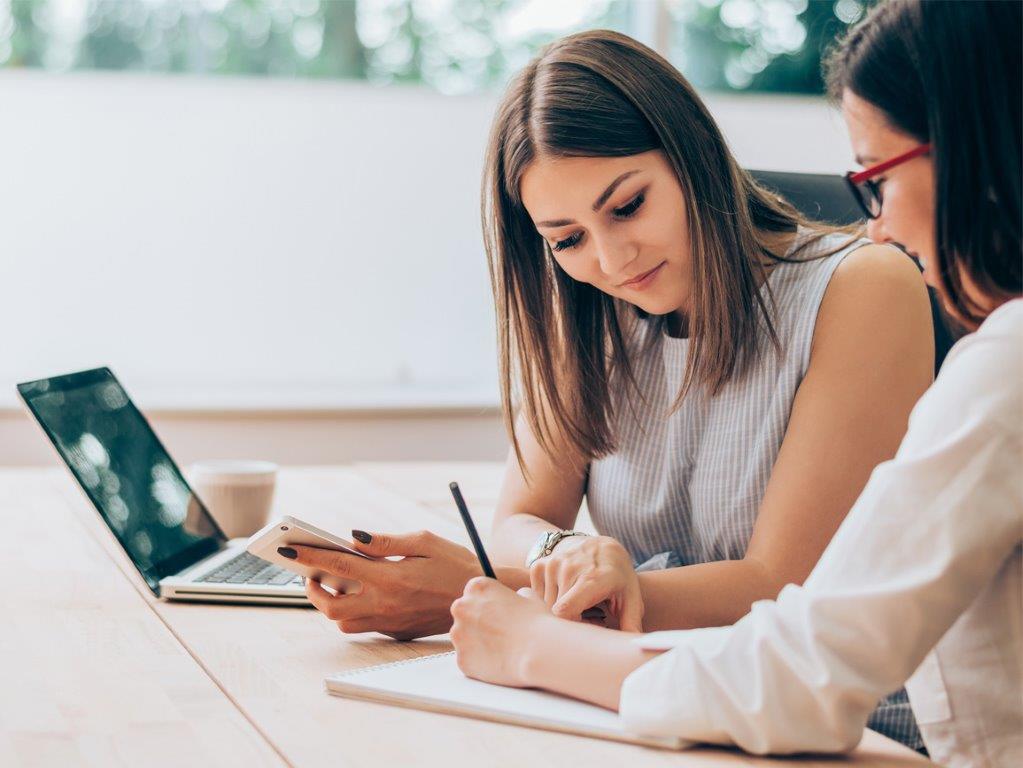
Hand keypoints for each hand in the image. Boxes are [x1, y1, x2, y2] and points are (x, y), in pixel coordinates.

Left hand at [289, 530, 482, 640]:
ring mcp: (391, 622)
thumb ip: (385, 542)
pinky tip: (358, 594)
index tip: (290, 548)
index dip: (310, 556)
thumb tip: (352, 538)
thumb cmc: (455, 564)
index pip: (338, 565)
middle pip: (331, 606)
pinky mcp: (397, 632)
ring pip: (344, 622)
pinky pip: (364, 626)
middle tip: (309, 573)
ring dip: (331, 604)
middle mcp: (386, 604)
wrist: (481, 598)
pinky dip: (353, 612)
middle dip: (313, 590)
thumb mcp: (424, 541)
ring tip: (331, 583)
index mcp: (390, 577)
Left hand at [450, 579, 555, 687]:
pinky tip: (498, 662)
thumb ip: (515, 594)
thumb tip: (516, 597)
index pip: (473, 593)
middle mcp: (461, 607)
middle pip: (464, 614)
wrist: (539, 652)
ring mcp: (458, 635)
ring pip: (463, 638)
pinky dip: (479, 662)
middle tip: (498, 633)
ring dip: (477, 642)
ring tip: (501, 649)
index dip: (487, 604)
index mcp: (477, 587)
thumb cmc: (537, 622)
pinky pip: (468, 660)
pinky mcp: (461, 659)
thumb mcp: (528, 597)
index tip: (497, 613)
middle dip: (476, 623)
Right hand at [529, 534, 643, 630]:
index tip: (587, 625)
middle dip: (569, 622)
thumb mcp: (631, 597)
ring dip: (558, 613)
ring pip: (545, 606)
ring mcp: (552, 565)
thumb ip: (632, 622)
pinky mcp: (539, 565)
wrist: (600, 546)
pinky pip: (536, 596)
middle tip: (587, 617)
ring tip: (577, 607)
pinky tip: (565, 596)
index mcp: (592, 578)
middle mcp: (568, 568)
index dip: (572, 627)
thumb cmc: (617, 576)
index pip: (564, 612)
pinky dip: (548, 602)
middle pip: (555, 613)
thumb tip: (636, 644)